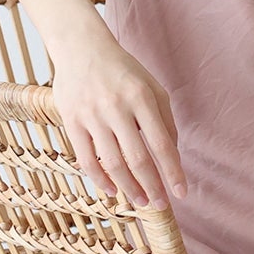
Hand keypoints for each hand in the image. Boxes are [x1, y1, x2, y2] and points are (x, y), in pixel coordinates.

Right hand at [50, 36, 187, 211]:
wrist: (80, 47)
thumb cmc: (123, 71)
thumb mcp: (152, 87)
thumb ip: (164, 120)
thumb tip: (171, 156)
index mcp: (142, 98)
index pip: (162, 144)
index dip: (173, 172)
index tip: (182, 193)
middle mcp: (116, 107)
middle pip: (137, 159)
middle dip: (152, 187)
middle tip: (161, 205)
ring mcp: (92, 115)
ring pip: (112, 163)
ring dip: (128, 188)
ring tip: (140, 201)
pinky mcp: (71, 121)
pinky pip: (86, 159)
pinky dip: (100, 179)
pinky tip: (113, 190)